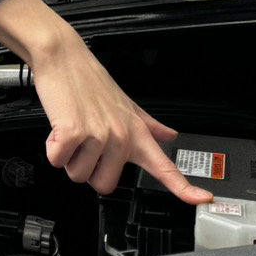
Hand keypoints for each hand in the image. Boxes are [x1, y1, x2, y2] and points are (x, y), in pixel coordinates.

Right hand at [0, 0, 212, 203]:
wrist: (63, 57)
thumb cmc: (89, 81)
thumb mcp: (126, 104)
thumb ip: (149, 125)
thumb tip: (169, 135)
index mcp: (136, 133)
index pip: (165, 167)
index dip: (185, 188)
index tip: (203, 198)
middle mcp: (121, 137)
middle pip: (104, 185)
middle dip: (87, 169)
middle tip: (84, 143)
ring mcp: (99, 135)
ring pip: (78, 175)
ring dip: (68, 157)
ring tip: (71, 130)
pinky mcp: (74, 132)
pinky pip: (58, 161)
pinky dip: (52, 148)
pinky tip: (58, 130)